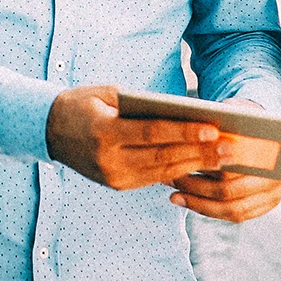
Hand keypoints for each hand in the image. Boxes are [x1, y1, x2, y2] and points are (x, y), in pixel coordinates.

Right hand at [46, 86, 231, 189]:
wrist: (50, 130)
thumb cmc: (83, 104)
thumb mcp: (107, 95)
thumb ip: (141, 105)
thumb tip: (182, 114)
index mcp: (104, 133)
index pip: (152, 133)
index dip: (184, 132)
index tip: (213, 129)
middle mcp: (109, 160)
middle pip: (162, 157)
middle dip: (199, 153)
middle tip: (230, 148)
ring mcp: (113, 177)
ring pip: (162, 172)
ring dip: (195, 165)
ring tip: (223, 158)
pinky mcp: (117, 185)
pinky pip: (153, 179)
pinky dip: (178, 172)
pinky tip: (200, 165)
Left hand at [169, 97, 280, 221]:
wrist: (264, 129)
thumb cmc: (242, 119)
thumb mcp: (232, 114)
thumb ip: (218, 123)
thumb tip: (194, 128)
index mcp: (270, 153)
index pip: (232, 165)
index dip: (204, 167)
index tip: (179, 165)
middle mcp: (276, 178)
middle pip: (229, 191)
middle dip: (195, 187)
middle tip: (172, 179)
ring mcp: (272, 195)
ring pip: (230, 209)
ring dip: (198, 203)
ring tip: (175, 194)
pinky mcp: (264, 206)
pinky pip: (234, 215)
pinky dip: (209, 210)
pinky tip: (188, 201)